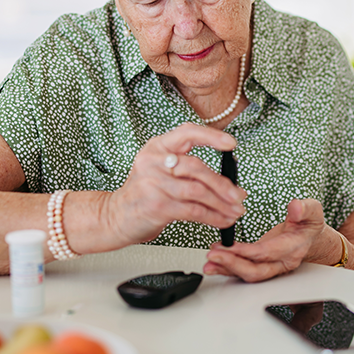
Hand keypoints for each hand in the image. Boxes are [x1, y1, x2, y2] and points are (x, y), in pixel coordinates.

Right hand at [106, 123, 245, 245]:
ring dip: (222, 203)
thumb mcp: (160, 171)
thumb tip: (230, 182)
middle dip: (223, 183)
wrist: (115, 216)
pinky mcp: (157, 206)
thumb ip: (189, 170)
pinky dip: (213, 217)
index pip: (187, 132)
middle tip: (239, 195)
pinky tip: (222, 220)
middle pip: (197, 167)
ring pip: (198, 191)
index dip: (211, 136)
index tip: (231, 143)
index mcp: (157, 147)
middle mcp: (153, 162)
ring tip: (235, 211)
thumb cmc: (143, 194)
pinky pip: (193, 211)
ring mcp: (154, 184)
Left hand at [204, 198, 328, 281]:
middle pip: (256, 271)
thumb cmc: (309, 224)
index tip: (230, 246)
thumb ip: (305, 209)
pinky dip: (227, 268)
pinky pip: (244, 270)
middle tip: (213, 255)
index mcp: (293, 248)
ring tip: (209, 262)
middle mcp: (282, 262)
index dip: (248, 252)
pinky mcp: (261, 265)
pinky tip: (214, 263)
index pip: (268, 253)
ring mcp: (272, 266)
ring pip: (248, 274)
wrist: (311, 237)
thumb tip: (295, 207)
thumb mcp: (313, 211)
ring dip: (227, 268)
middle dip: (233, 264)